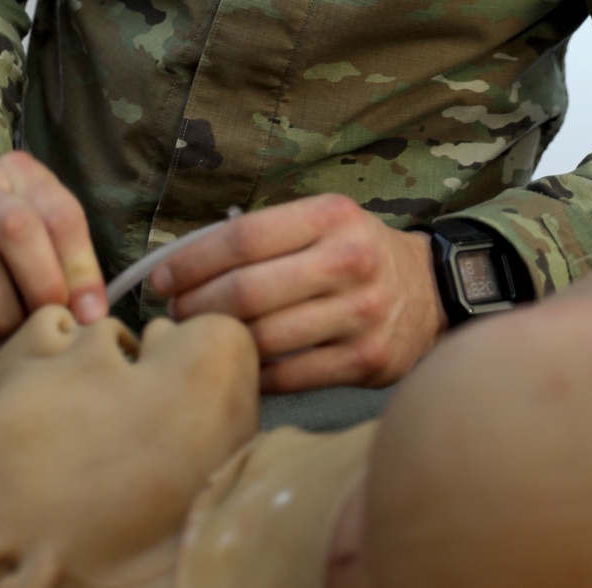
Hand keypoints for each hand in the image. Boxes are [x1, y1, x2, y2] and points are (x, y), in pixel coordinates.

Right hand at [0, 149, 105, 358]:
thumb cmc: (7, 244)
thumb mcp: (45, 236)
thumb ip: (71, 266)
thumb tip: (91, 316)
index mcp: (18, 173)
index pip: (60, 215)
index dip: (81, 269)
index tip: (91, 314)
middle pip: (16, 228)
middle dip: (43, 285)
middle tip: (52, 320)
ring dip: (7, 315)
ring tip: (17, 334)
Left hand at [149, 194, 447, 391]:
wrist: (430, 290)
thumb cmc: (355, 252)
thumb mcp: (323, 221)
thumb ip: (266, 236)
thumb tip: (183, 264)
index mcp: (332, 216)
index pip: (243, 237)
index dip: (192, 261)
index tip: (162, 279)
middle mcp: (350, 260)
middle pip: (248, 290)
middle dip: (197, 306)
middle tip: (174, 314)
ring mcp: (361, 314)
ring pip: (265, 337)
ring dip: (219, 344)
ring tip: (199, 341)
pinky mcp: (366, 360)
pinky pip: (289, 376)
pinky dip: (255, 375)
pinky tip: (238, 367)